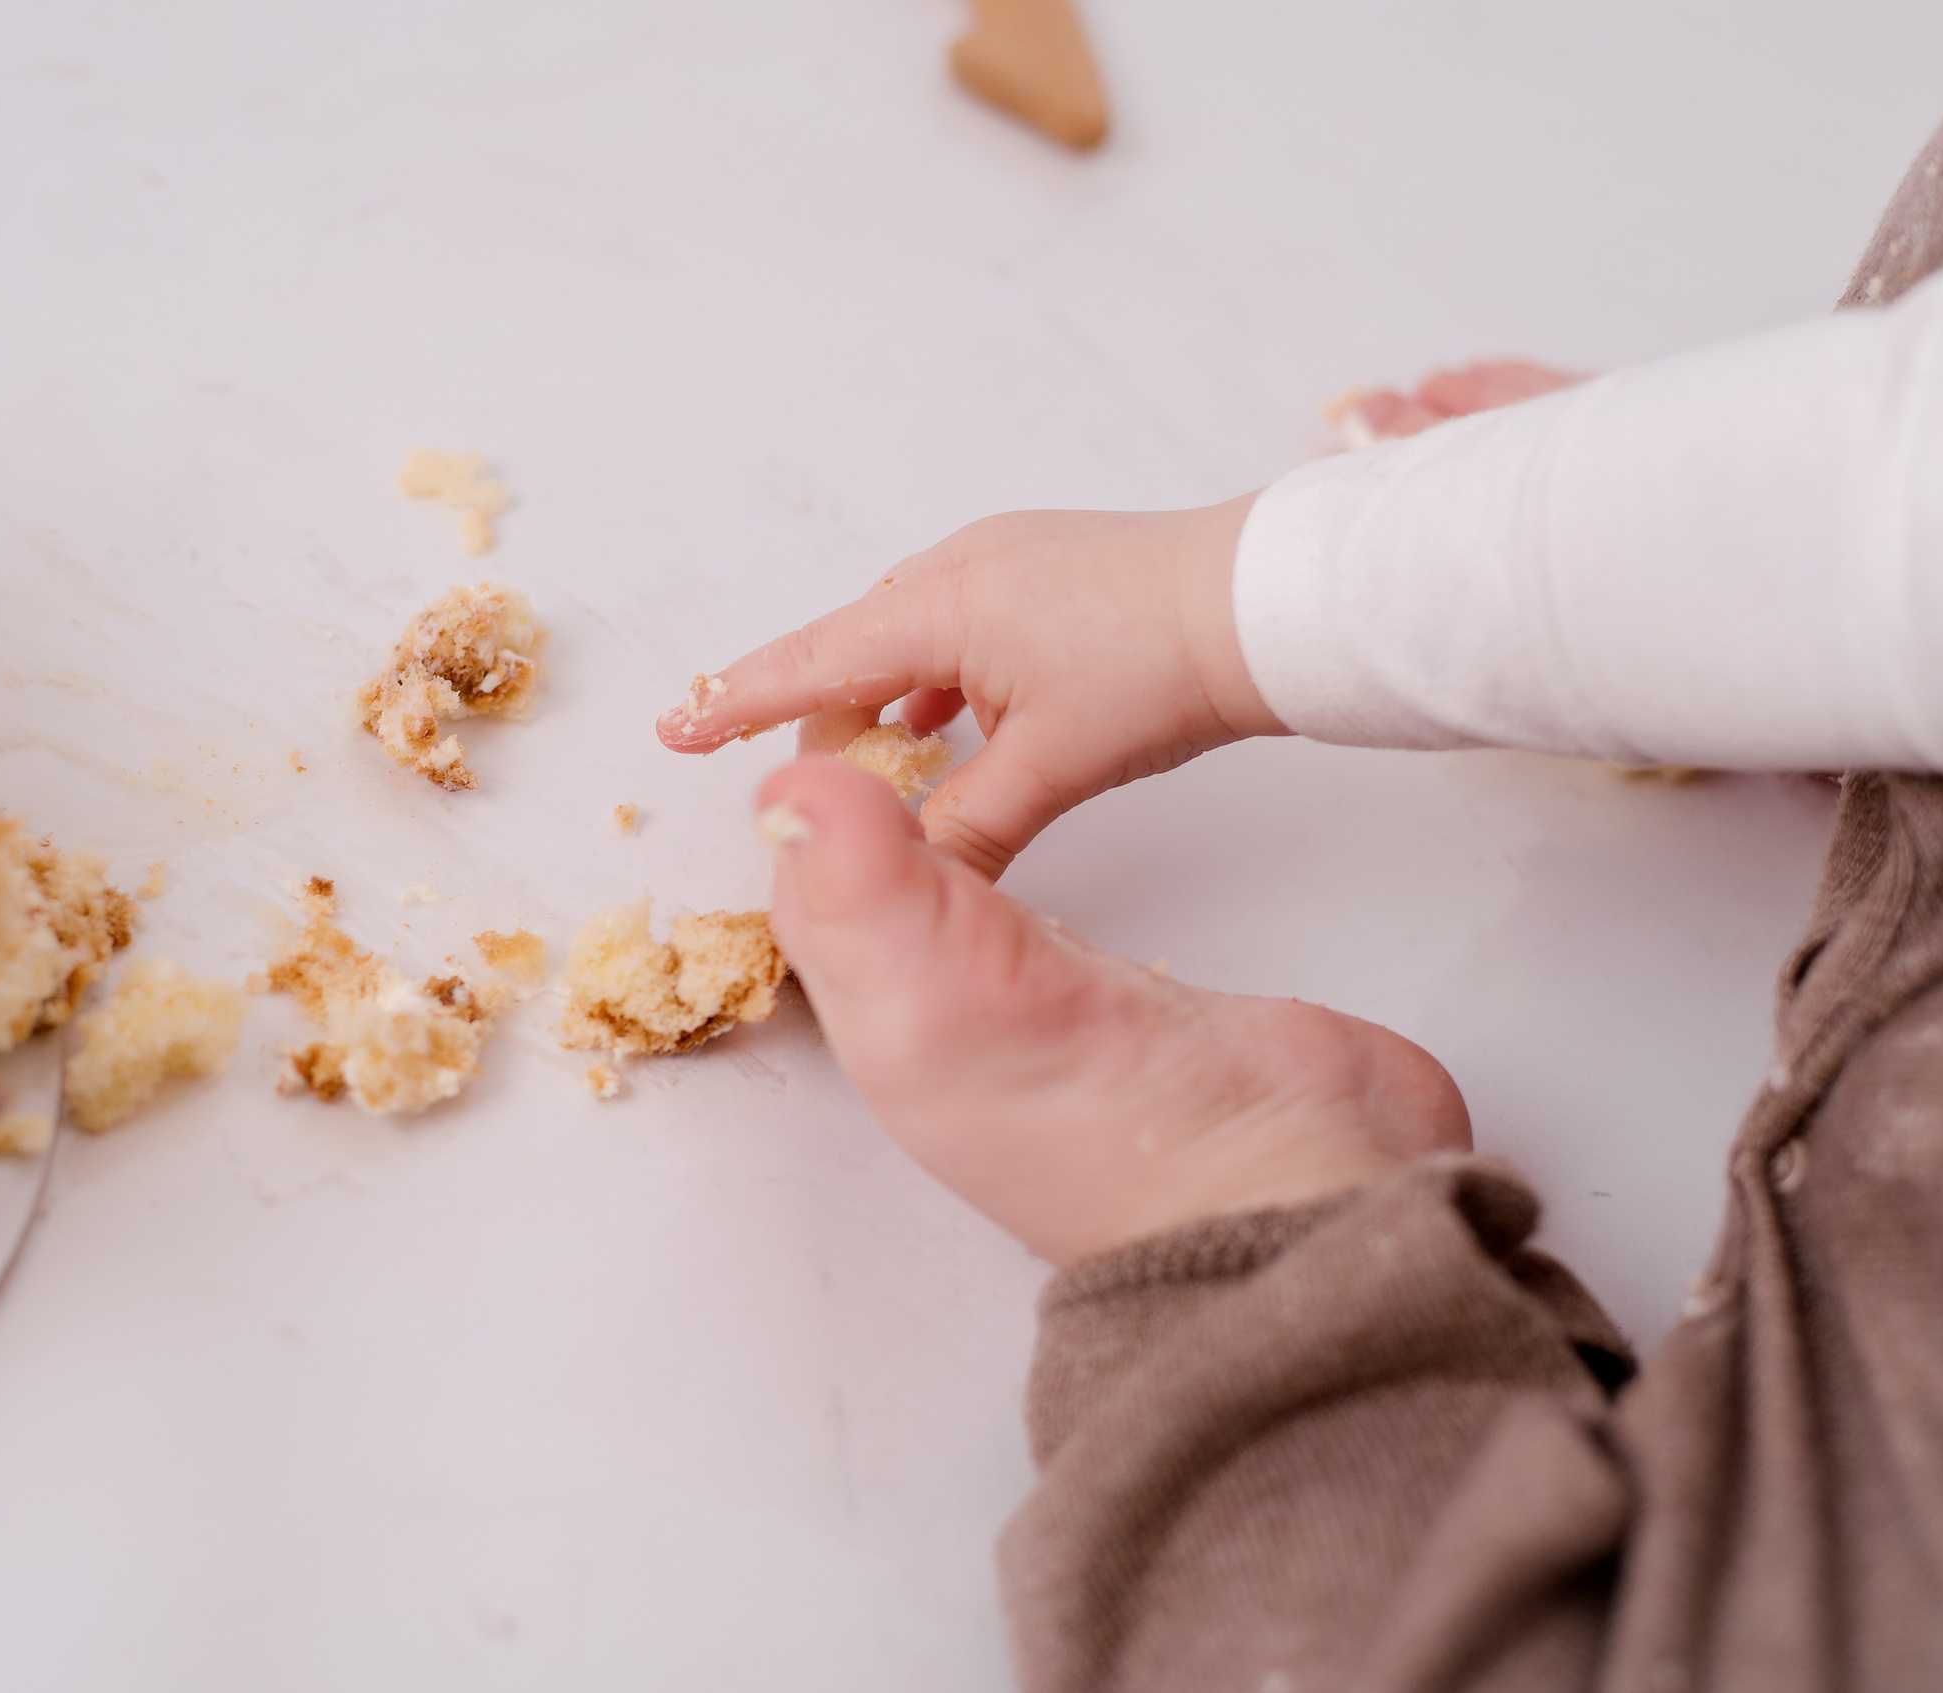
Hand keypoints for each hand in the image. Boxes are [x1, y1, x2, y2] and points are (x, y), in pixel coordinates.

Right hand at [658, 496, 1284, 879]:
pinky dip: (934, 682)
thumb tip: (905, 881)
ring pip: (905, 641)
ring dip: (885, 703)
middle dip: (820, 717)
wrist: (1265, 602)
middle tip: (807, 787)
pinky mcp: (1039, 570)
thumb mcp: (1051, 768)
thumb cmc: (1160, 669)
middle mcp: (957, 567)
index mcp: (942, 606)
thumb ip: (964, 829)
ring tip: (884, 769)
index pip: (813, 663)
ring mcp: (1000, 561)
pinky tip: (951, 729)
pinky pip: (953, 628)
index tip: (676, 728)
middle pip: (852, 650)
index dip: (739, 703)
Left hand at [758, 760, 1470, 1261]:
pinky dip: (1025, 844)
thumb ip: (867, 888)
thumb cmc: (1113, 1132)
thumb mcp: (946, 1001)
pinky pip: (1048, 905)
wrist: (1295, 1187)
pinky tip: (1036, 810)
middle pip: (872, 892)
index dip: (805, 796)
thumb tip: (779, 787)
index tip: (829, 694)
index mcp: (886, 1027)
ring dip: (937, 814)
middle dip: (865, 795)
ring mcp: (1043, 1013)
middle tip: (889, 687)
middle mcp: (949, 1023)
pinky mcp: (1129, 997)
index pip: (808, 893)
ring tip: (940, 724)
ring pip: (953, 895)